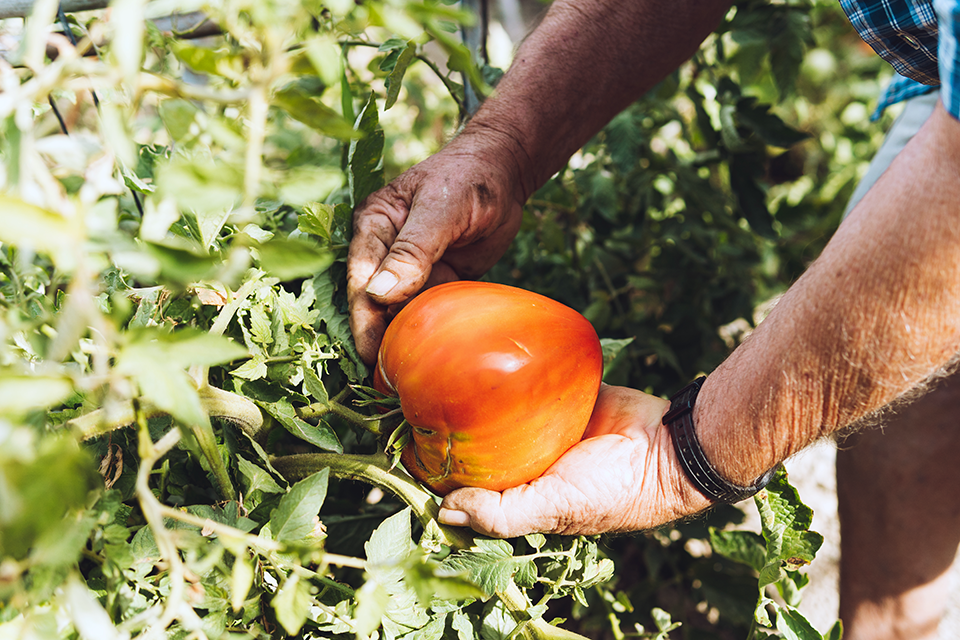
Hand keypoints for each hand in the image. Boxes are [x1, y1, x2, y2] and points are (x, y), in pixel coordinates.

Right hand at [347, 134, 526, 363]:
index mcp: (373, 227)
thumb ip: (412, 250)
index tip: (369, 353)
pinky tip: (432, 359)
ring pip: (399, 311)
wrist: (504, 172)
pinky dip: (428, 332)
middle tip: (386, 379)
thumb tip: (379, 294)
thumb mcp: (440, 210)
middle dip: (377, 337)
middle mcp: (384, 251)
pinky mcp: (434, 280)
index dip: (363, 317)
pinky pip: (426, 311)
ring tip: (407, 379)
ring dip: (402, 339)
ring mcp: (409, 269)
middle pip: (374, 302)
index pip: (361, 279)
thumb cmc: (468, 179)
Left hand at [437, 384, 713, 536]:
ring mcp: (544, 426)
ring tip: (440, 373)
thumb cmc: (612, 491)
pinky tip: (483, 357)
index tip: (406, 448)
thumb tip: (443, 511)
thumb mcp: (553, 509)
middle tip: (415, 401)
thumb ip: (501, 515)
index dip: (439, 471)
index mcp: (523, 494)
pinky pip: (529, 382)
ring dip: (477, 398)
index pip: (470, 485)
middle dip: (452, 430)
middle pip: (481, 445)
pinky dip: (510, 373)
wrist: (667, 448)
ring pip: (500, 411)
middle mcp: (529, 461)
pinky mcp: (561, 395)